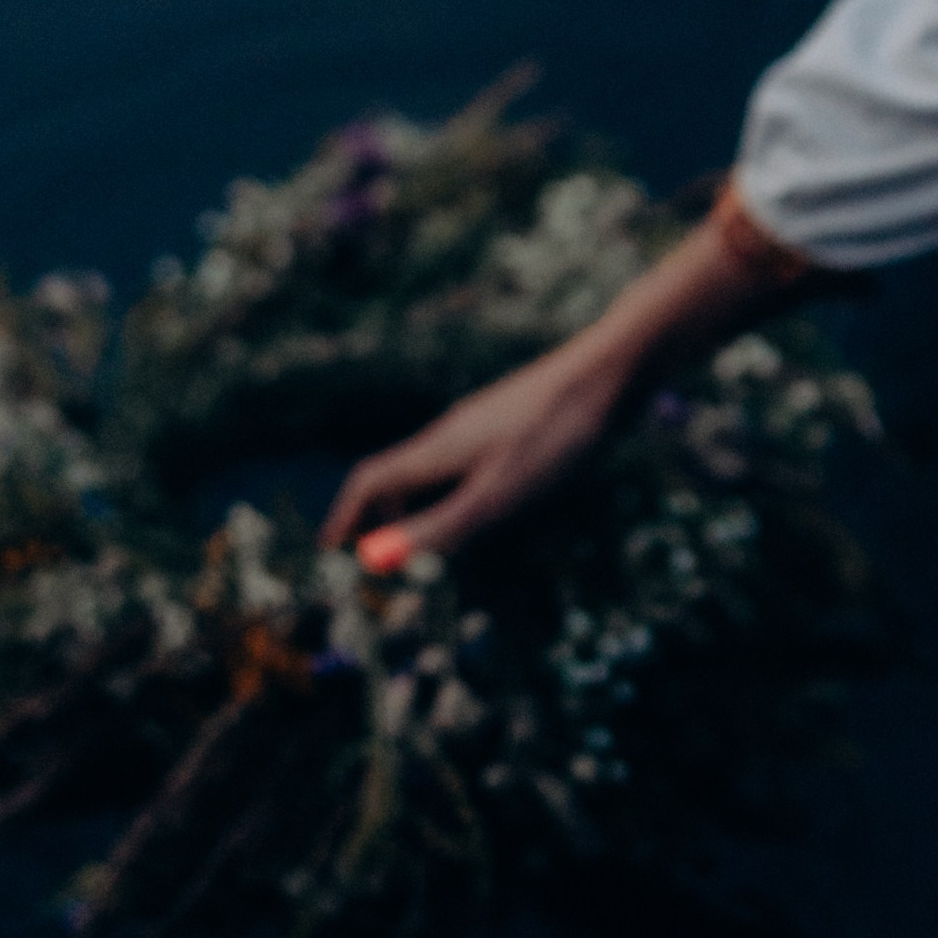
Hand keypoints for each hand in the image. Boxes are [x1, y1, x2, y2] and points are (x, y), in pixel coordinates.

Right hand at [320, 335, 633, 568]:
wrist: (608, 377)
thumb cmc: (554, 436)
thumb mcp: (497, 495)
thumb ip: (440, 528)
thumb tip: (376, 559)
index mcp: (438, 449)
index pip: (371, 481)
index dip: (347, 517)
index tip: (329, 551)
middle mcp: (451, 434)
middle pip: (399, 477)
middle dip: (380, 519)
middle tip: (379, 561)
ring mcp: (482, 426)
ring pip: (434, 472)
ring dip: (419, 508)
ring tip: (425, 546)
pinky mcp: (512, 426)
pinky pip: (465, 465)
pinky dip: (452, 493)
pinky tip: (482, 508)